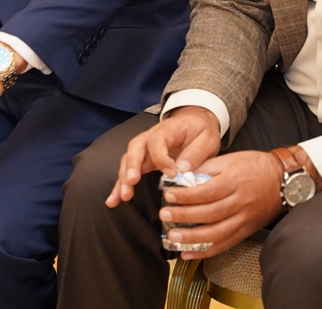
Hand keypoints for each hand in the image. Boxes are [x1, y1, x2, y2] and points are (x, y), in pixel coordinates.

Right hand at [108, 106, 222, 206]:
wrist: (195, 122)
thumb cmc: (201, 130)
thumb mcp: (207, 139)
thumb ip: (196, 153)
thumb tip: (182, 170)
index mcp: (167, 130)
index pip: (157, 141)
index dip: (161, 158)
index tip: (172, 174)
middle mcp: (151, 137)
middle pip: (135, 148)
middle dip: (131, 166)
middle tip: (132, 182)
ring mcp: (145, 149)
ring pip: (128, 160)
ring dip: (123, 178)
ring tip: (123, 196)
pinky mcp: (143, 160)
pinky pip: (128, 171)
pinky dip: (120, 185)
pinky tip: (114, 200)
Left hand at [159, 149, 285, 258]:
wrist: (285, 180)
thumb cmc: (256, 166)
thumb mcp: (232, 158)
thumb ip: (207, 167)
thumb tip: (182, 174)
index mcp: (235, 181)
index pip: (207, 191)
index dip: (187, 196)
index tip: (169, 195)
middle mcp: (240, 202)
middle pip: (210, 213)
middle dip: (185, 217)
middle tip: (164, 216)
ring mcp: (244, 219)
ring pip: (217, 233)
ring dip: (193, 238)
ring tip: (173, 238)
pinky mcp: (246, 231)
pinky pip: (225, 244)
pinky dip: (207, 251)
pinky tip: (190, 253)